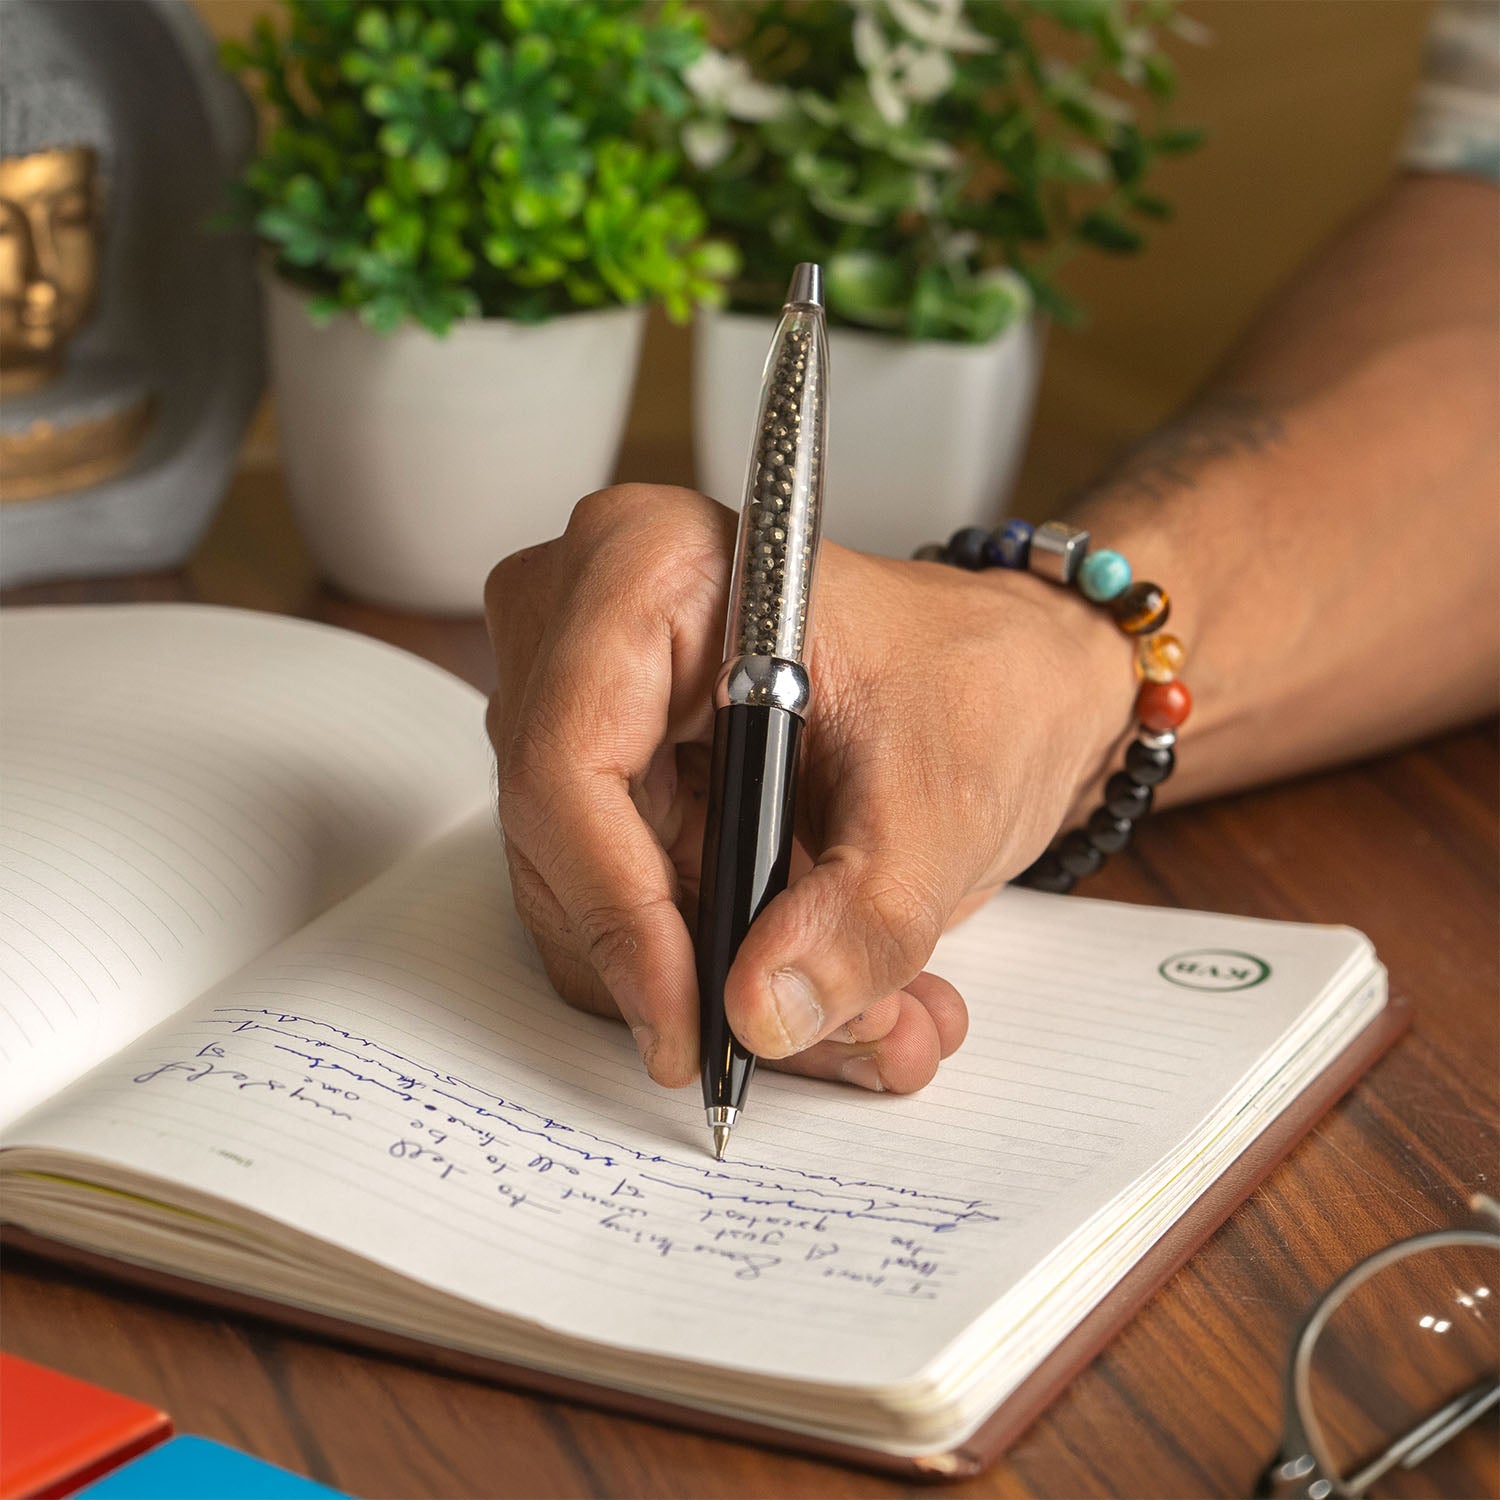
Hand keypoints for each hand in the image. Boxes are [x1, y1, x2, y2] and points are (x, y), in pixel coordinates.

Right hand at [485, 485, 1130, 1093]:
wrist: (1014, 684)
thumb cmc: (980, 681)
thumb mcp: (941, 803)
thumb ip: (860, 916)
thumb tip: (759, 1011)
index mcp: (654, 569)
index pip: (569, 764)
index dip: (619, 912)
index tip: (690, 1019)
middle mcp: (593, 627)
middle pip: (569, 845)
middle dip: (693, 968)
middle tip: (811, 1035)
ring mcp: (595, 705)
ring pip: (592, 896)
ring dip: (721, 982)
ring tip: (855, 1018)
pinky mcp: (620, 777)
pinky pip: (626, 902)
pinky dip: (720, 965)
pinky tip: (820, 982)